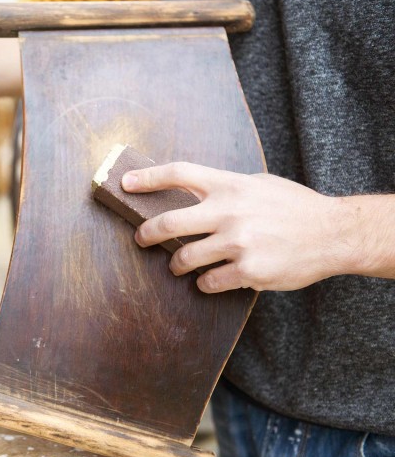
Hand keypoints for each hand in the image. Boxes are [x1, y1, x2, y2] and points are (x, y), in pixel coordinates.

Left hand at [121, 162, 351, 293]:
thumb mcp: (257, 184)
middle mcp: (230, 211)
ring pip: (185, 258)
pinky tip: (210, 280)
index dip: (147, 178)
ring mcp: (238, 242)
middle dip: (147, 233)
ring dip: (176, 264)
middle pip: (170, 221)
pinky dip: (205, 283)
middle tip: (142, 238)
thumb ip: (224, 188)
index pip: (179, 173)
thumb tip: (188, 193)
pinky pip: (209, 281)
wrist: (332, 233)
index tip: (124, 184)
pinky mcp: (248, 271)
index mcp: (230, 185)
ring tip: (179, 265)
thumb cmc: (293, 206)